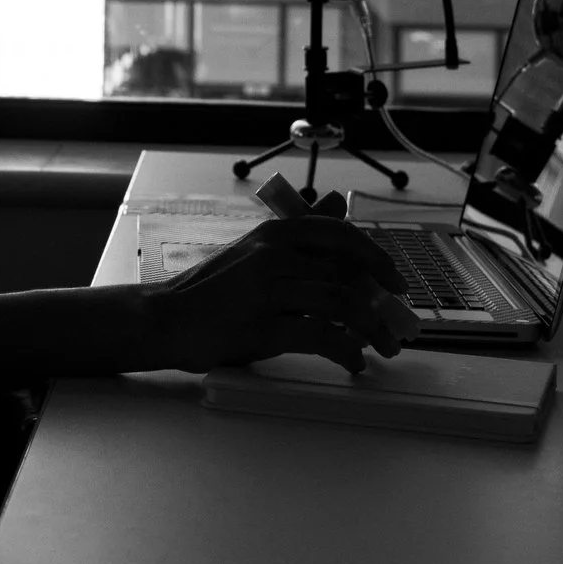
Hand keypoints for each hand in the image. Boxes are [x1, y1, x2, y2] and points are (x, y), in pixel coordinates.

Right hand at [147, 217, 417, 374]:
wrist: (166, 318)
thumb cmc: (213, 289)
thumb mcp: (256, 250)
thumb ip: (299, 233)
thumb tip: (336, 201)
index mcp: (274, 232)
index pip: (341, 235)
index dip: (376, 258)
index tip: (396, 281)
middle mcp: (273, 254)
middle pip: (347, 273)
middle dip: (382, 303)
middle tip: (396, 324)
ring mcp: (268, 291)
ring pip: (341, 303)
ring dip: (372, 329)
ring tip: (383, 347)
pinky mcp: (262, 328)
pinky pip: (321, 337)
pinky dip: (346, 351)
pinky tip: (353, 362)